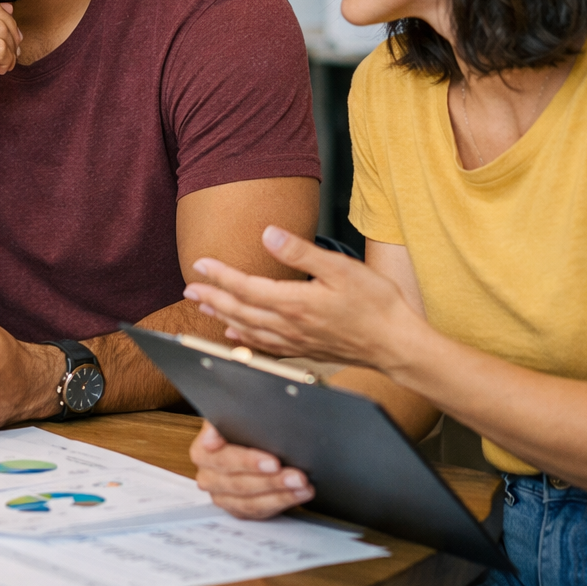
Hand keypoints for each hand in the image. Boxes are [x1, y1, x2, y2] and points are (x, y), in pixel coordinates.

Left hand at [182, 226, 419, 367]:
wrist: (396, 344)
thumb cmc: (375, 304)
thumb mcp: (340, 268)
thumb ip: (301, 251)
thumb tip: (268, 234)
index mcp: (294, 302)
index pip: (246, 287)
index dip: (220, 275)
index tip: (200, 264)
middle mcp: (289, 325)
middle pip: (239, 310)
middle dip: (212, 297)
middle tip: (189, 288)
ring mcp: (295, 341)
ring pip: (247, 330)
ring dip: (222, 317)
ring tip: (204, 307)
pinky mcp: (303, 350)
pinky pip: (264, 345)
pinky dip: (244, 338)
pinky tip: (236, 334)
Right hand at [190, 421, 314, 517]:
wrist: (252, 434)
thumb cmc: (247, 422)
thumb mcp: (238, 409)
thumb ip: (229, 416)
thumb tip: (217, 433)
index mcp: (203, 449)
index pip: (222, 458)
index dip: (248, 461)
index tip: (273, 462)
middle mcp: (208, 474)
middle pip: (237, 483)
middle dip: (271, 480)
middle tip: (297, 475)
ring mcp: (222, 494)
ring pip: (250, 501)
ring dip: (280, 494)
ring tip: (303, 484)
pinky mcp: (237, 507)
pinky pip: (258, 511)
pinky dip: (282, 502)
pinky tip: (299, 493)